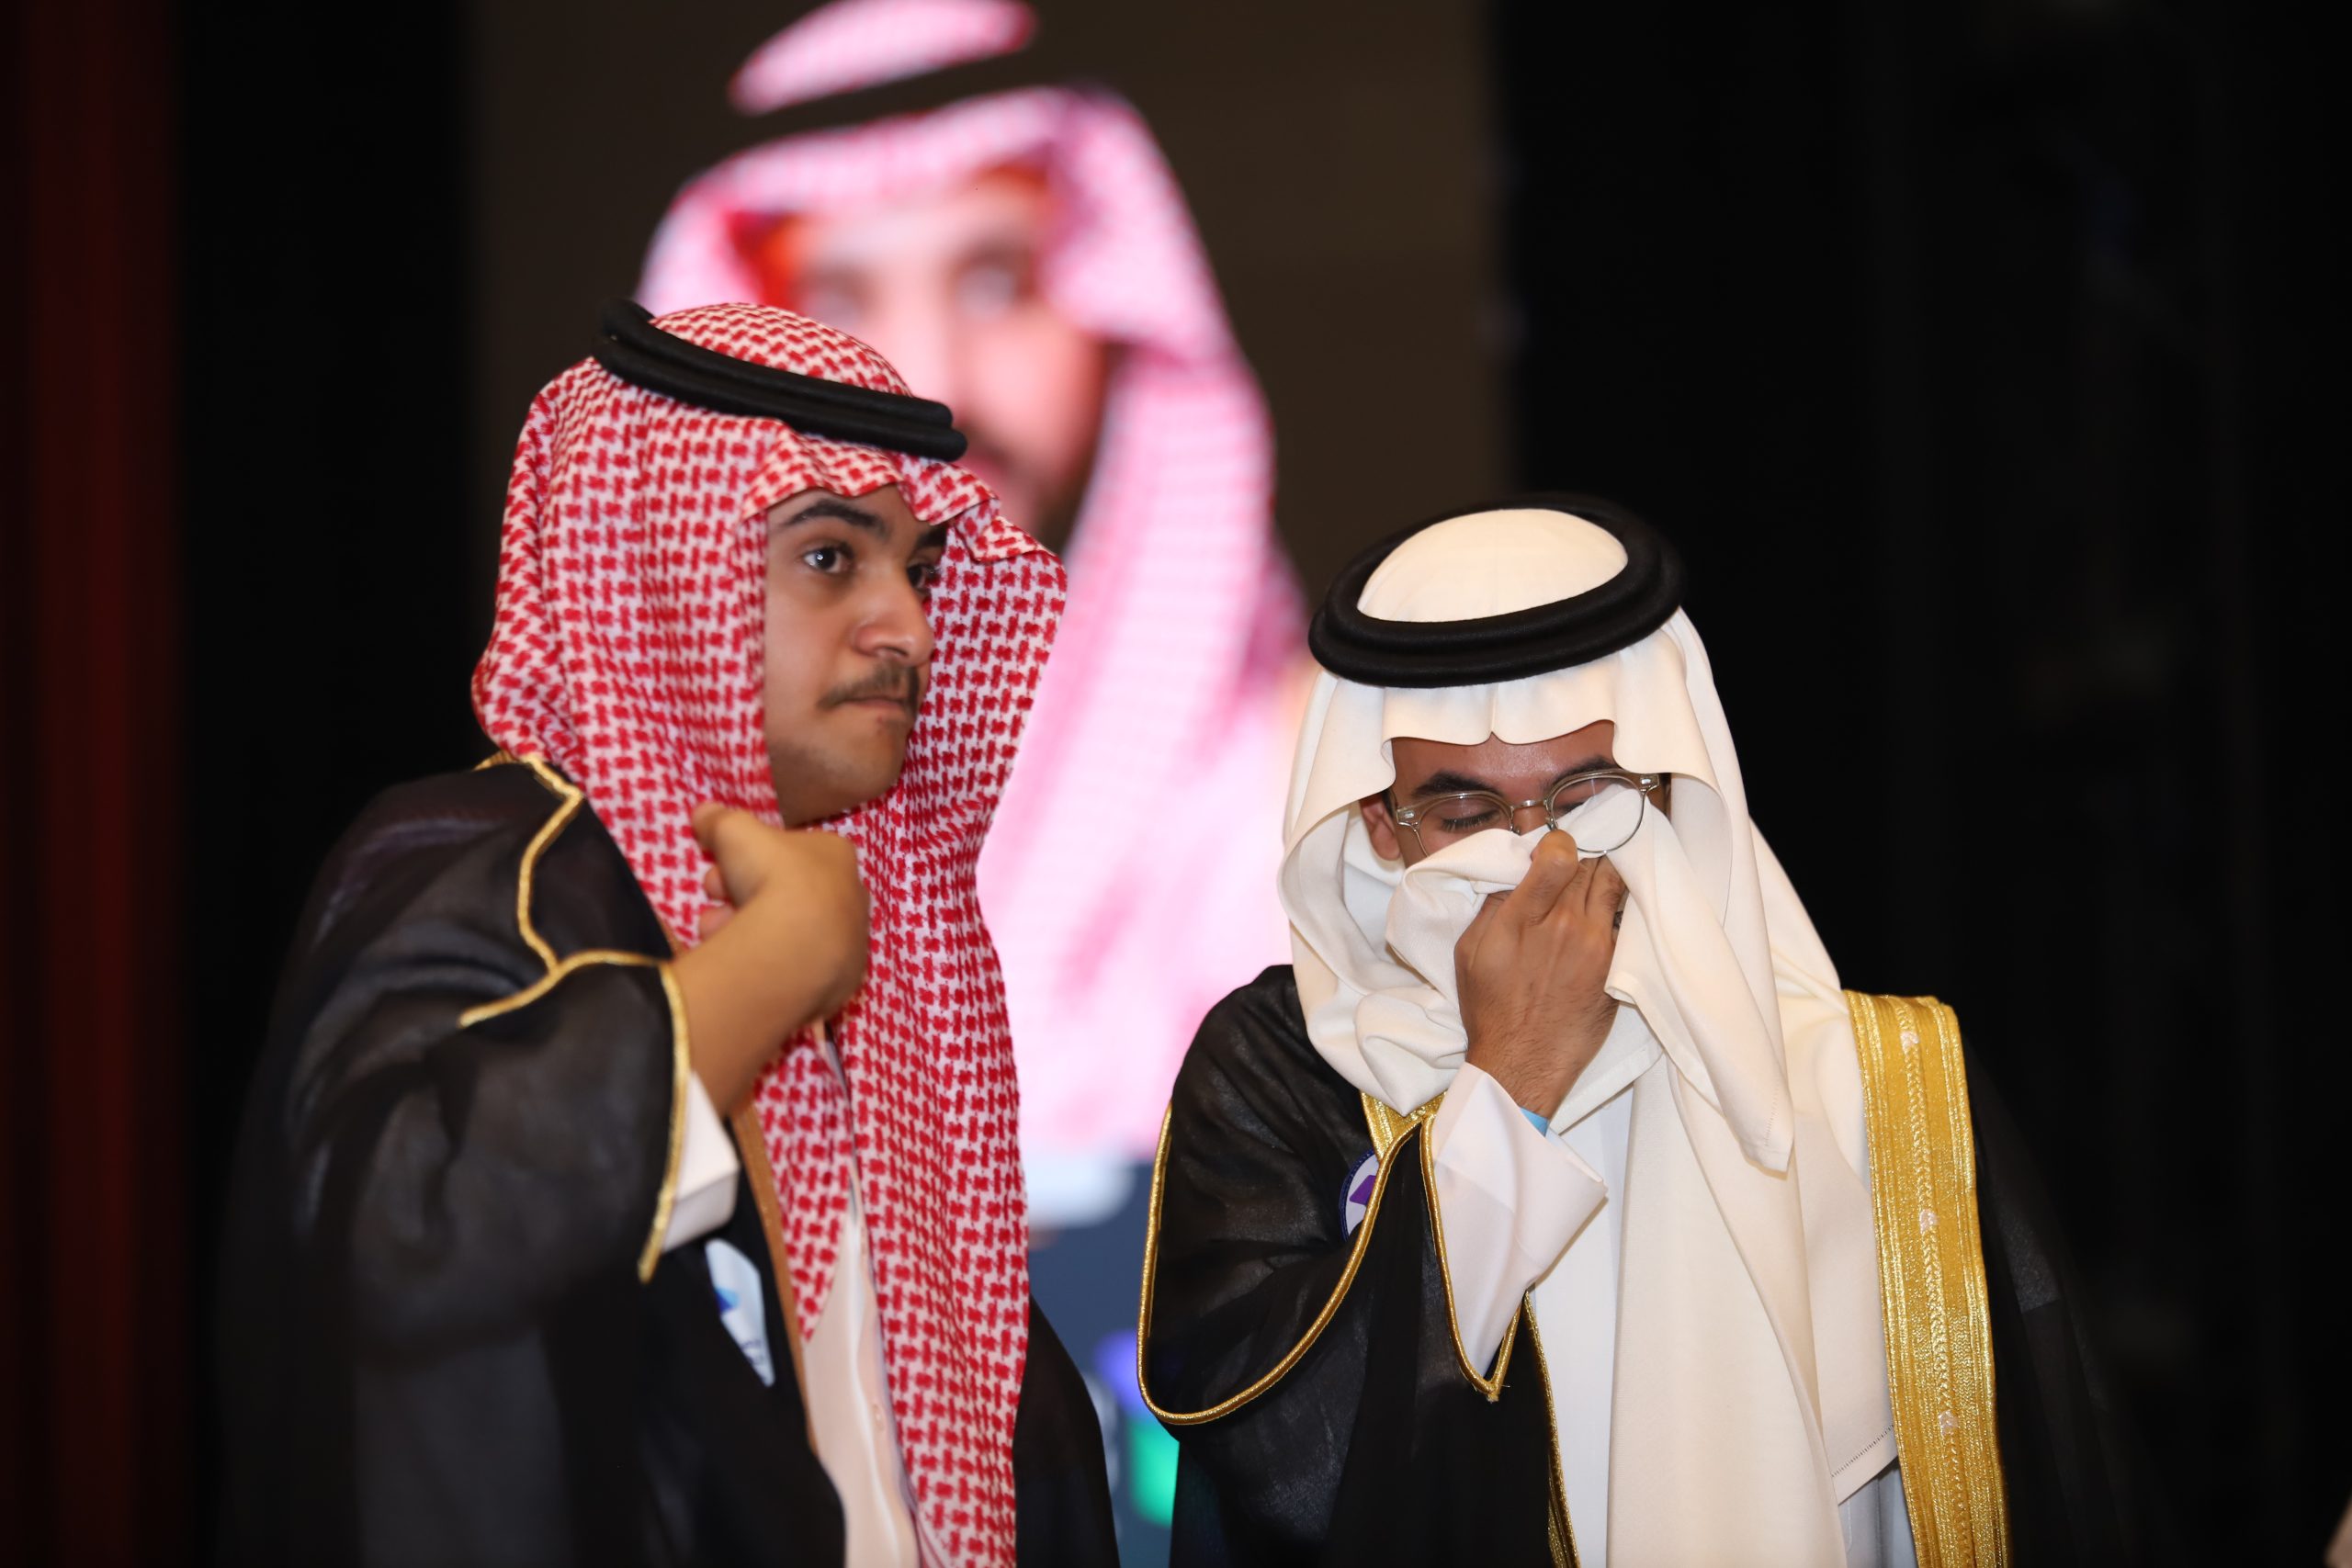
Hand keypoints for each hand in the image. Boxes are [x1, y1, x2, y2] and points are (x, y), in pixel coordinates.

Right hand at [671, 805, 869, 1111]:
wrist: (796, 945)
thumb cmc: (773, 875)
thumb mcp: (733, 830)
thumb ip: (718, 819)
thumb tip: (703, 813)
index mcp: (836, 855)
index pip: (786, 853)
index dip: (746, 858)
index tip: (720, 869)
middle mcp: (851, 897)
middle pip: (784, 893)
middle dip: (741, 894)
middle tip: (714, 898)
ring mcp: (849, 943)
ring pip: (787, 932)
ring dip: (745, 928)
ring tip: (715, 932)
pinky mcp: (841, 983)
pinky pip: (795, 968)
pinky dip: (766, 963)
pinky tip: (741, 964)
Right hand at [1455, 831, 1626, 1119]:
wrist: (1522, 1062)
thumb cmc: (1491, 1009)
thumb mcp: (1470, 951)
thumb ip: (1493, 906)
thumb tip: (1515, 874)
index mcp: (1521, 919)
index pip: (1557, 857)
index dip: (1560, 842)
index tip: (1554, 849)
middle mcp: (1563, 926)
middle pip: (1588, 865)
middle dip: (1580, 858)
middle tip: (1572, 865)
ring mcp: (1595, 946)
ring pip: (1611, 885)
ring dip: (1601, 877)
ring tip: (1590, 882)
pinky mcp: (1614, 965)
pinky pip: (1622, 919)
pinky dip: (1613, 908)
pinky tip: (1602, 914)